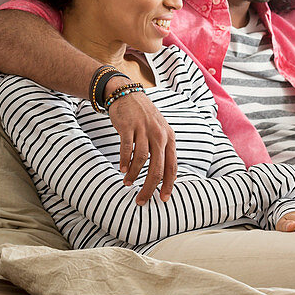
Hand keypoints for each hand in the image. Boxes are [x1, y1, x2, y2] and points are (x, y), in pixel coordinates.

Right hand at [108, 86, 176, 204]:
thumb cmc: (143, 117)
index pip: (172, 166)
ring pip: (142, 159)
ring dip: (134, 175)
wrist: (127, 94)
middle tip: (142, 200)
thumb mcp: (158, 131)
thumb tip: (161, 177)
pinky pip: (127, 148)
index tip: (162, 199)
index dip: (168, 185)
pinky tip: (122, 169)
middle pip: (157, 167)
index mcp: (169, 138)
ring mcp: (143, 129)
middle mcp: (159, 134)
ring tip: (127, 183)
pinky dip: (125, 161)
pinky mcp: (128, 126)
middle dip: (150, 187)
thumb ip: (161, 150)